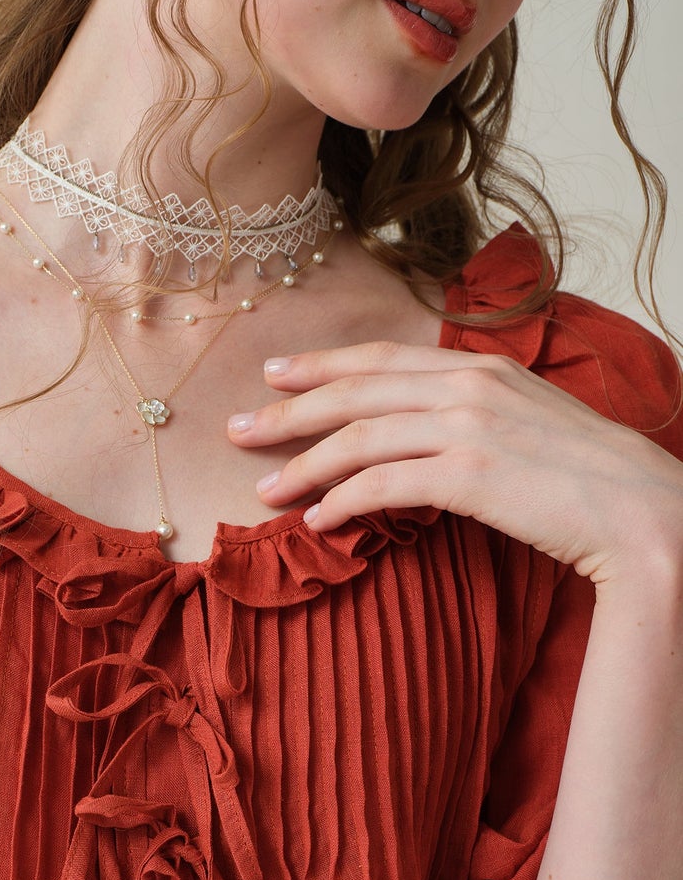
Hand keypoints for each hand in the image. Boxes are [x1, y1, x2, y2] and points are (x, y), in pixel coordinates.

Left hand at [226, 339, 682, 586]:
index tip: (274, 375)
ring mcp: (470, 427)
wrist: (641, 511)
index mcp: (482, 367)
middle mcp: (470, 386)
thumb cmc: (585, 482)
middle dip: (288, 412)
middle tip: (236, 431)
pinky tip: (316, 521)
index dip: (323, 365)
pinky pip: (383, 485)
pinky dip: (342, 502)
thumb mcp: (527, 427)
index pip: (383, 358)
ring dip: (303, 466)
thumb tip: (422, 435)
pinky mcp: (470, 474)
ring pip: (360, 437)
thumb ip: (473, 418)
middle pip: (356, 390)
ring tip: (263, 491)